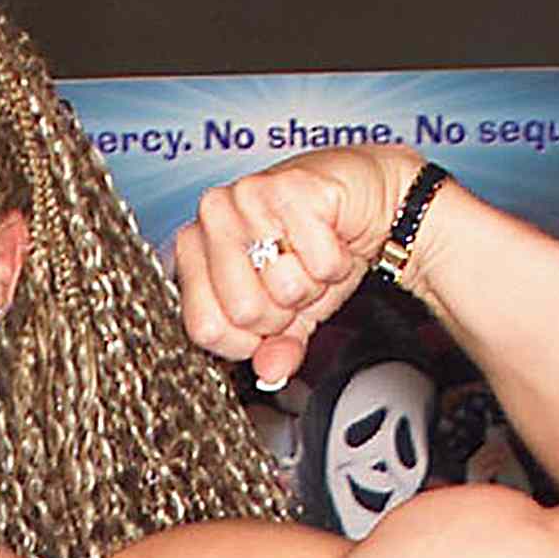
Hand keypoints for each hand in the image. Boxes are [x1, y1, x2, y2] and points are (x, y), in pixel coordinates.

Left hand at [173, 145, 420, 387]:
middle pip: (245, 311)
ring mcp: (246, 196)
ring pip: (285, 287)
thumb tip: (270, 372)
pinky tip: (332, 236)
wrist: (365, 198)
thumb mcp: (290, 310)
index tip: (266, 317)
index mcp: (193, 249)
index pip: (205, 328)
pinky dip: (337, 260)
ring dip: (315, 283)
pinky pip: (320, 261)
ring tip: (312, 255)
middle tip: (295, 280)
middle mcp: (211, 217)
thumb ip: (275, 346)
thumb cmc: (315, 246)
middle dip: (284, 310)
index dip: (247, 339)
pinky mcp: (290, 185)